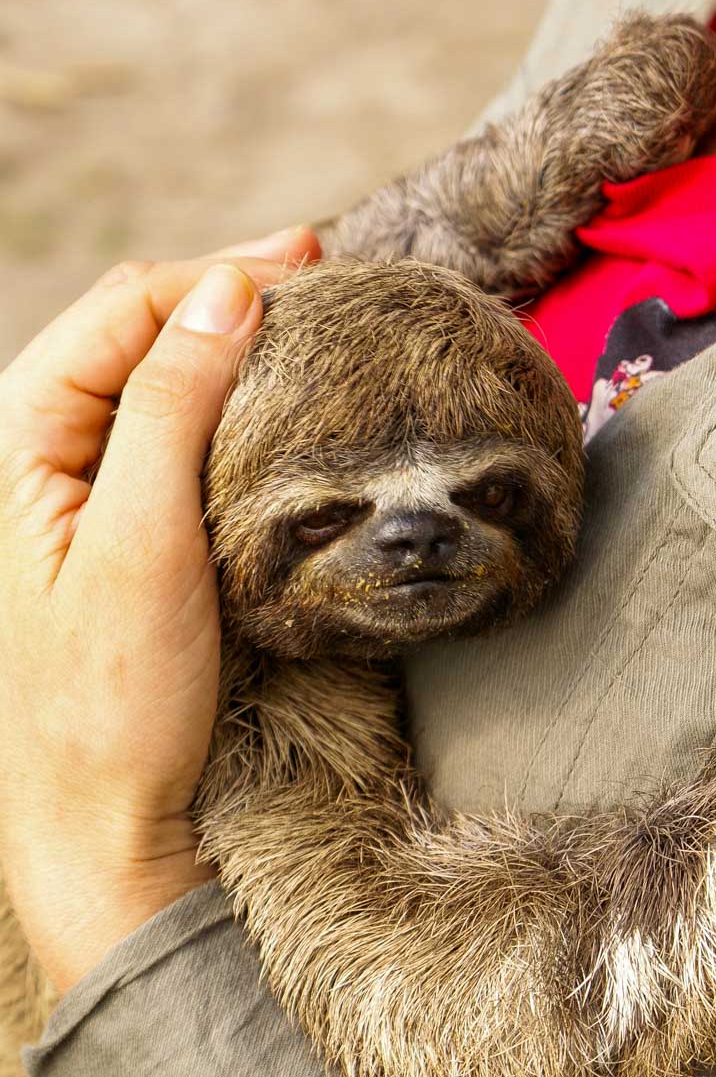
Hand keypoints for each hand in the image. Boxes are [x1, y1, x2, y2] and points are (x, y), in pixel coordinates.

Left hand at [0, 225, 320, 992]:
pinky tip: (282, 402)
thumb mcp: (140, 541)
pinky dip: (238, 407)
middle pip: (139, 332)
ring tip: (312, 326)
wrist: (106, 815)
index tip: (308, 261)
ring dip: (236, 347)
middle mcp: (46, 451)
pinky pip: (182, 438)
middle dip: (228, 296)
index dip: (212, 273)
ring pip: (164, 382)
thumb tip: (228, 292)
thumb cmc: (110, 695)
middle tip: (325, 280)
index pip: (121, 311)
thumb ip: (169, 408)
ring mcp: (91, 489)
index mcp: (19, 439)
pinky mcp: (133, 527)